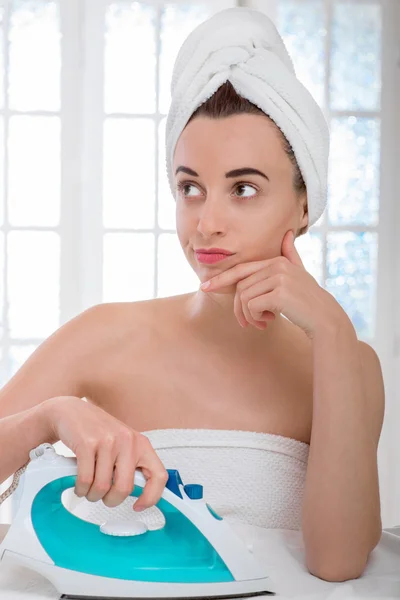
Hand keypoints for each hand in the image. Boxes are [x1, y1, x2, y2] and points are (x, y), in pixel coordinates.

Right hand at [44, 396, 167, 510]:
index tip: (139, 506)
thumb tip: (141, 494)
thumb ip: (132, 464)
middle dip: (111, 500)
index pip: (159, 475)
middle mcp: (127, 441)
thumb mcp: (122, 444)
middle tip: (104, 497)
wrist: (71, 412)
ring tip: (89, 488)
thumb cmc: (97, 431)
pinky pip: (85, 480)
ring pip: (102, 487)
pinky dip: (80, 489)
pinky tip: (79, 484)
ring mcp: (108, 441)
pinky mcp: (87, 443)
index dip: (152, 497)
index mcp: (141, 443)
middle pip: (125, 488)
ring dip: (92, 495)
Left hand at [200, 230, 347, 338]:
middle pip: (241, 286)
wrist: (325, 319)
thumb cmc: (309, 299)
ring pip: (244, 298)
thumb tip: (288, 234)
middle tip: (249, 323)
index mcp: (278, 261)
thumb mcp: (300, 274)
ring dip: (248, 316)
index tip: (205, 287)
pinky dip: (255, 318)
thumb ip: (291, 255)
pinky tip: (268, 323)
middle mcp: (277, 266)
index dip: (221, 279)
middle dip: (239, 308)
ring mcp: (279, 279)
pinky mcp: (279, 294)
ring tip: (262, 324)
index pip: (242, 269)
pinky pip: (251, 306)